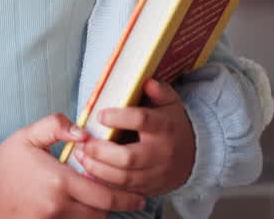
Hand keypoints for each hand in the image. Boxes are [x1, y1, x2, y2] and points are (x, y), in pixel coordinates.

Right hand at [0, 114, 147, 218]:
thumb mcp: (29, 135)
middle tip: (121, 197)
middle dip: (112, 205)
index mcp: (59, 181)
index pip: (105, 196)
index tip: (140, 196)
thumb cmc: (6, 161)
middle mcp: (57, 207)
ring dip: (95, 213)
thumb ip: (57, 126)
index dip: (126, 198)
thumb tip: (83, 131)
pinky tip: (79, 209)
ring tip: (97, 200)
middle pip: (100, 214)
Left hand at [70, 80, 195, 196]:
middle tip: (84, 142)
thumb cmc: (172, 126)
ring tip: (81, 156)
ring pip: (123, 178)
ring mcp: (155, 174)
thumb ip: (159, 91)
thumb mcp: (170, 104)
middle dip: (101, 151)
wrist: (193, 157)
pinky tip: (90, 172)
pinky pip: (123, 191)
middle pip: (128, 157)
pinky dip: (104, 184)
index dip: (119, 117)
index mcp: (164, 127)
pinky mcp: (148, 189)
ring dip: (98, 169)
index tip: (100, 114)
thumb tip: (147, 82)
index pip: (142, 121)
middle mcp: (160, 153)